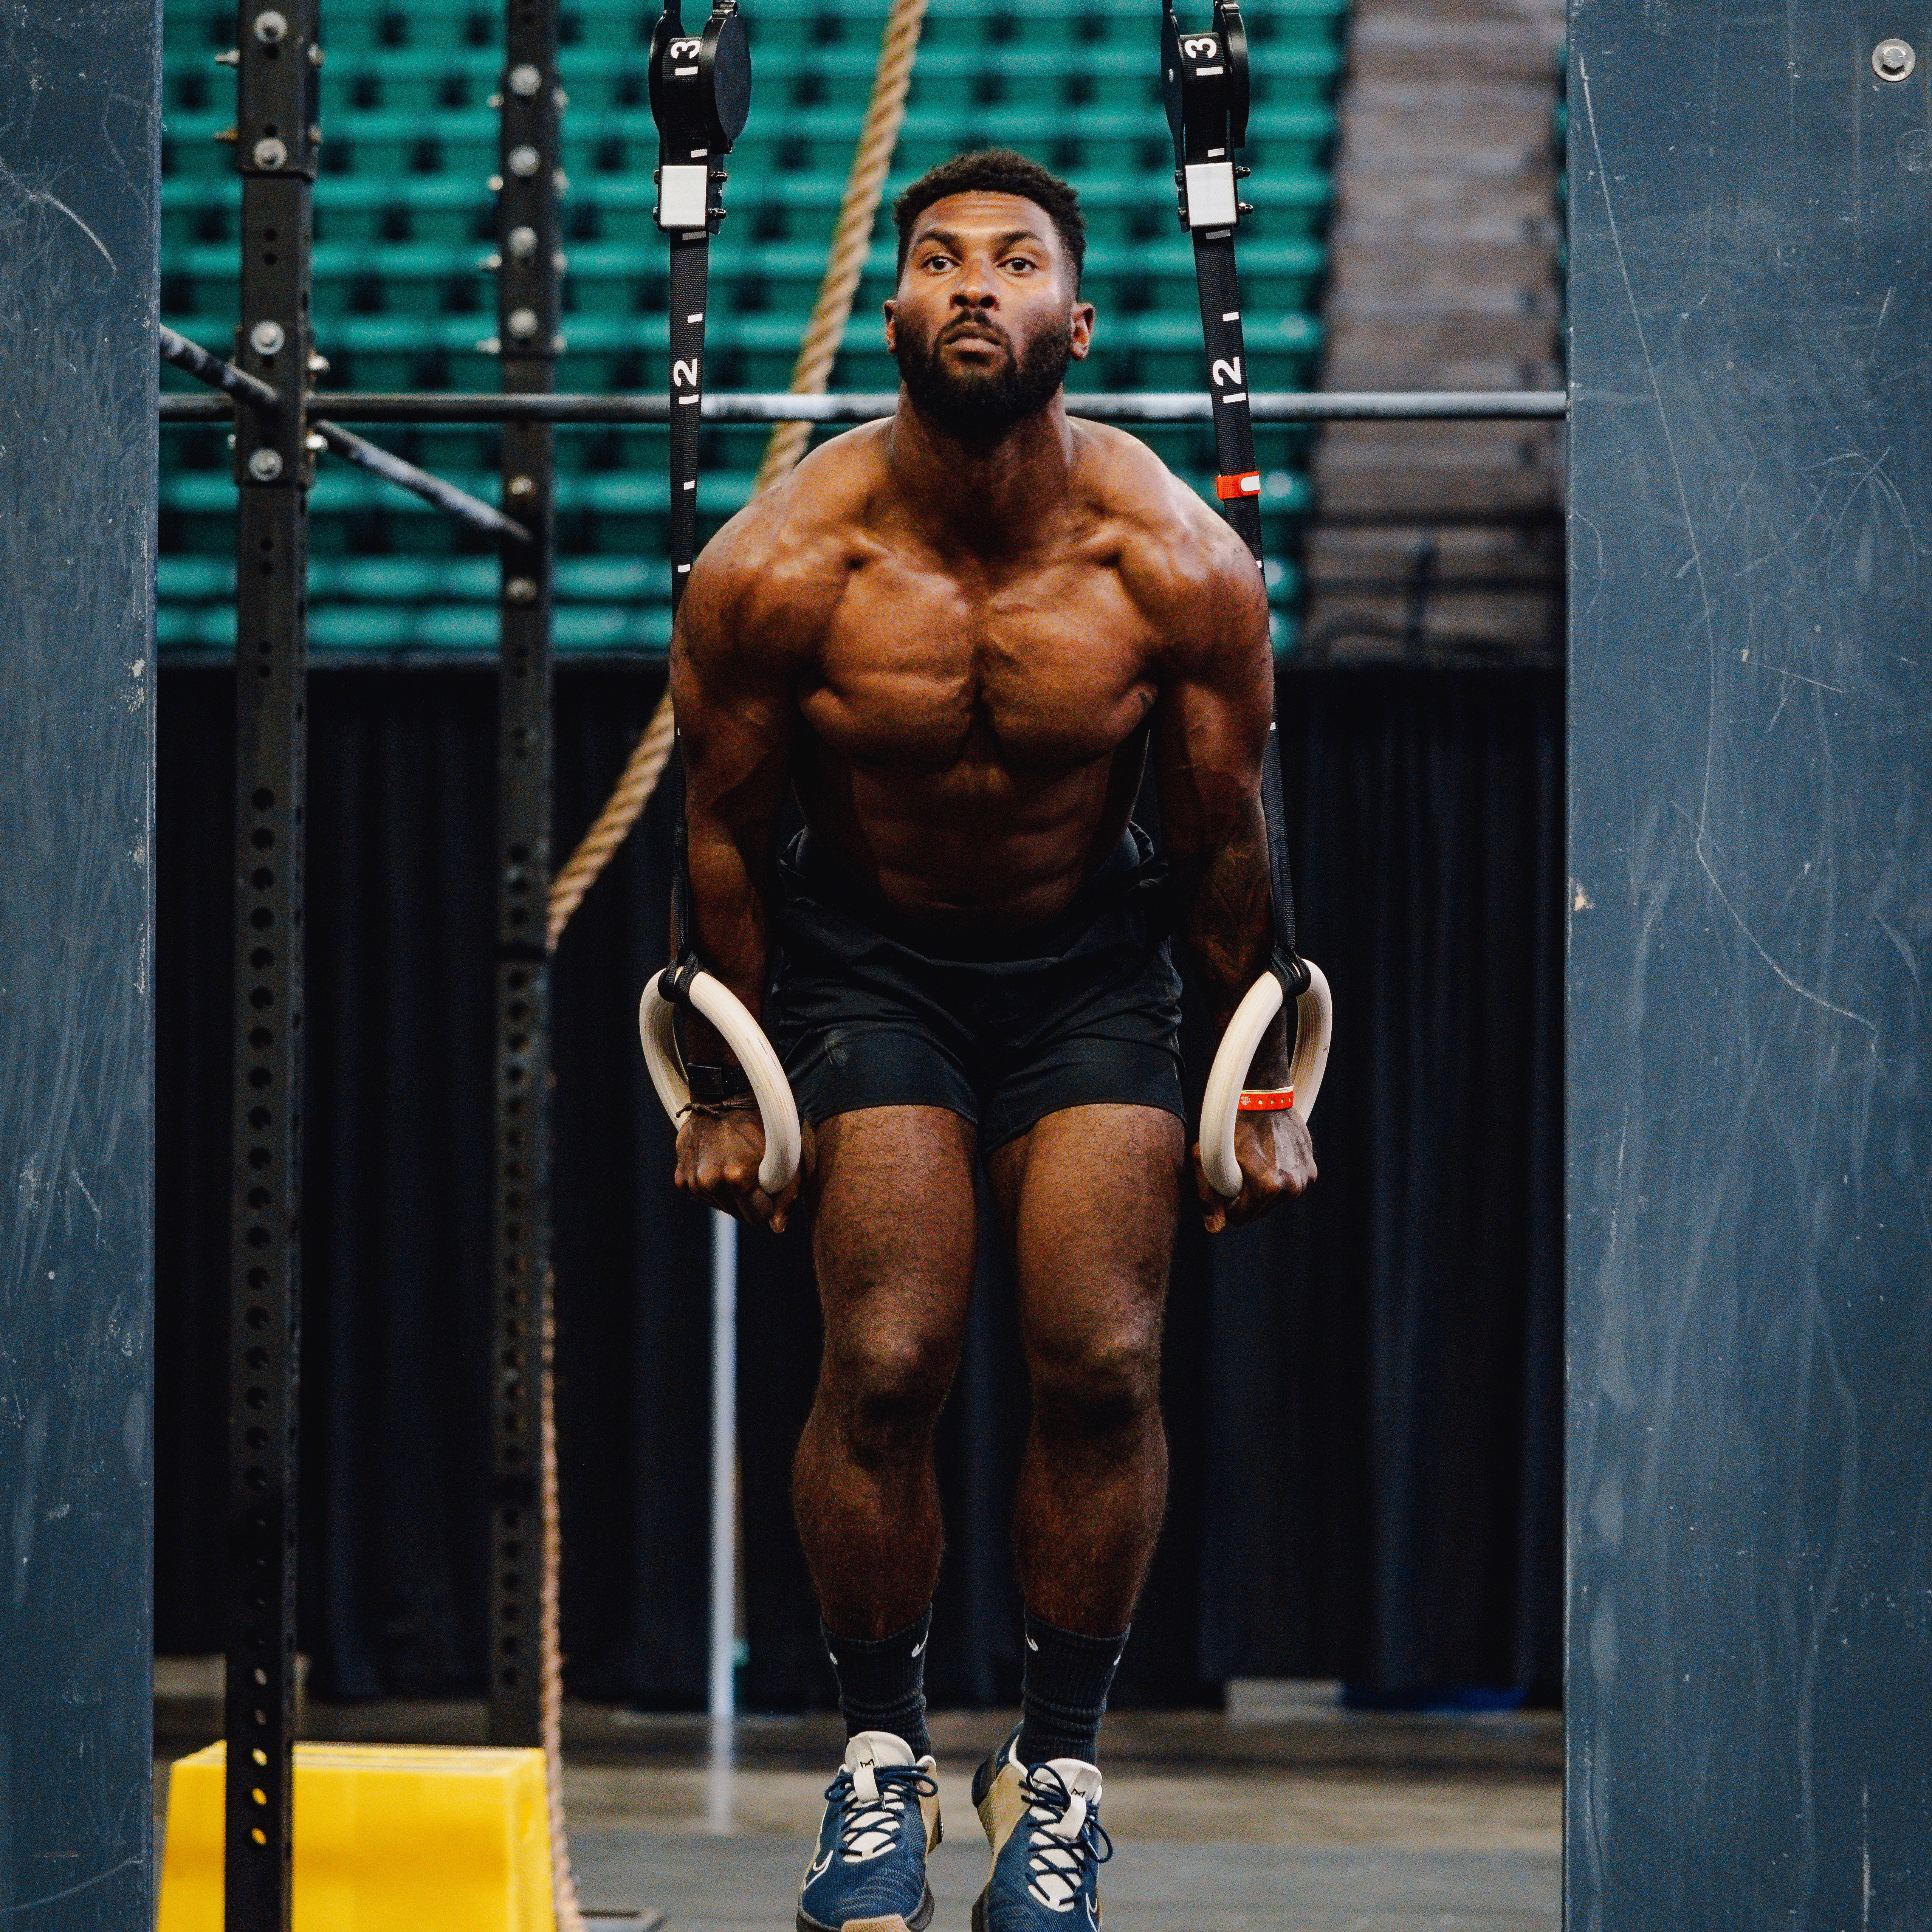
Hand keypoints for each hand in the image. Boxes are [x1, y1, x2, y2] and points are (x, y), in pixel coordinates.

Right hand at [675, 1105, 812, 1231]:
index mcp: (737, 1178)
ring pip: (720, 1206)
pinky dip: (712, 1186)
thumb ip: (786, 1196)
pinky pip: (703, 1196)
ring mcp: (692, 1181)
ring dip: (730, 1193)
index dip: (767, 1204)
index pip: (757, 1218)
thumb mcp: (787, 1157)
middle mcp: (710, 1181)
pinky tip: (718, 1162)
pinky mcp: (680, 1178)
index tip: (769, 1185)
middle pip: (737, 1214)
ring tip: (735, 1162)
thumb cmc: (763, 1125)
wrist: (725, 1096)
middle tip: (754, 1170)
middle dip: (748, 1200)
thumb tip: (777, 1229)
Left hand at [1190, 1110, 1315, 1233]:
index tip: (1226, 1182)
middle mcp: (1291, 1186)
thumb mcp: (1206, 1160)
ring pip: (1275, 1201)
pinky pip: (1290, 1186)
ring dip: (1263, 1189)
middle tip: (1240, 1168)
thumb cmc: (1229, 1127)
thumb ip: (1207, 1197)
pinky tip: (1271, 1156)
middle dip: (1247, 1198)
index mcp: (1268, 1187)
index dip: (1228, 1203)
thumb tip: (1214, 1229)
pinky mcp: (1311, 1169)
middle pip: (1259, 1212)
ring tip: (1256, 1161)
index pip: (1240, 1218)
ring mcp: (1304, 1178)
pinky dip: (1279, 1178)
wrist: (1262, 1096)